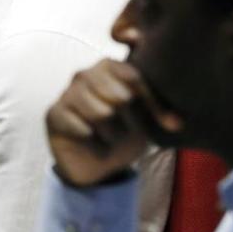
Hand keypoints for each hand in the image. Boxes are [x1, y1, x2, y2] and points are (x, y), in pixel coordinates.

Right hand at [46, 59, 183, 187]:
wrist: (95, 164)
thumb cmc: (122, 134)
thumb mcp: (147, 121)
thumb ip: (160, 110)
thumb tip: (177, 124)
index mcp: (110, 67)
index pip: (134, 77)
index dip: (150, 103)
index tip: (167, 123)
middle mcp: (86, 74)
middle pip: (120, 96)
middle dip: (129, 122)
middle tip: (126, 132)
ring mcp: (67, 92)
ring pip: (102, 113)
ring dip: (112, 135)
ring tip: (110, 139)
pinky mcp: (54, 113)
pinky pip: (84, 129)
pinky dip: (96, 145)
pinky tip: (96, 147)